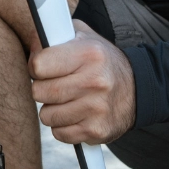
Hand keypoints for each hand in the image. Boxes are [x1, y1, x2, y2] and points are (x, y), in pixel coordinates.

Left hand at [29, 20, 135, 144]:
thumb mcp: (82, 37)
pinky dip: (63, 126)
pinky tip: (75, 114)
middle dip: (41, 89)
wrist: (138, 89)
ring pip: (47, 116)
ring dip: (52, 109)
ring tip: (67, 99)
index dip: (35, 67)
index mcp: (89, 54)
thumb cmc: (101, 62)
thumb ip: (54, 35)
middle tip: (55, 84)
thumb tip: (31, 47)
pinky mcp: (97, 131)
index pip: (39, 65)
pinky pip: (59, 133)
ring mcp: (97, 109)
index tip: (43, 68)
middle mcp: (95, 81)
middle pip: (39, 92)